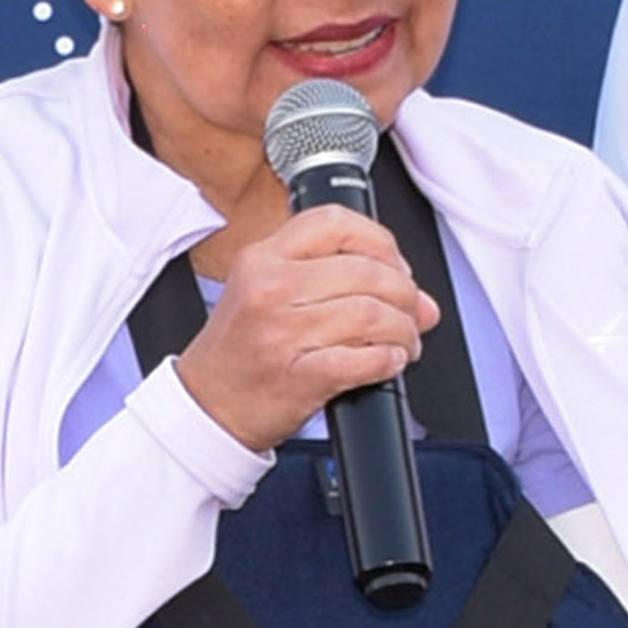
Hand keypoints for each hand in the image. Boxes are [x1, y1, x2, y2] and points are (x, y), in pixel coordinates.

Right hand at [172, 203, 439, 453]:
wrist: (208, 405)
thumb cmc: (239, 350)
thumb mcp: (267, 292)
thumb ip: (335, 280)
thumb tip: (418, 298)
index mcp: (263, 258)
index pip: (335, 221)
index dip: (380, 240)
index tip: (396, 265)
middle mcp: (270, 288)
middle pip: (365, 271)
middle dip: (405, 294)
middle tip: (412, 312)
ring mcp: (283, 332)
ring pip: (371, 314)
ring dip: (402, 331)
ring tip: (404, 341)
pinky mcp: (300, 376)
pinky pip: (365, 360)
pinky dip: (389, 361)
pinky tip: (390, 362)